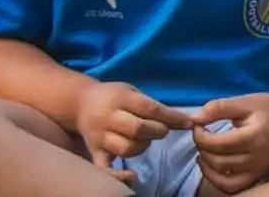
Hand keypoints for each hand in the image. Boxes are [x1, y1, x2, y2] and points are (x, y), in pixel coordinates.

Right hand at [75, 82, 192, 184]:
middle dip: (158, 131)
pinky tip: (131, 176)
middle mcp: (108, 118)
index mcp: (120, 98)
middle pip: (138, 129)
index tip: (189, 123)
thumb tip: (184, 119)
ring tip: (144, 140)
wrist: (80, 102)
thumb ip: (153, 105)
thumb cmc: (113, 96)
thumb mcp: (132, 92)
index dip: (172, 117)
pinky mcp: (94, 152)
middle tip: (162, 130)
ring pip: (126, 148)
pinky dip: (118, 175)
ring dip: (142, 147)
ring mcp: (100, 137)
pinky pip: (105, 168)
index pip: (150, 109)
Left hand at [190, 93, 268, 194]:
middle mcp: (259, 158)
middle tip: (201, 135)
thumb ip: (218, 108)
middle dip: (202, 148)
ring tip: (205, 149)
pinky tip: (212, 164)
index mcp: (256, 136)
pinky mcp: (257, 177)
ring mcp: (259, 171)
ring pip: (221, 178)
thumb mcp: (243, 101)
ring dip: (206, 165)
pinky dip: (216, 180)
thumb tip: (194, 119)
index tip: (198, 125)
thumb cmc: (266, 108)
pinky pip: (231, 188)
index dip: (199, 135)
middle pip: (217, 161)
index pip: (217, 143)